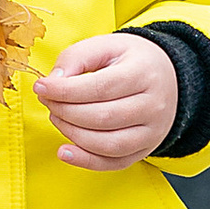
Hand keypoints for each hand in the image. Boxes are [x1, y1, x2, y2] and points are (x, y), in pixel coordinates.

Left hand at [36, 31, 180, 170]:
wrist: (168, 77)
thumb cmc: (132, 61)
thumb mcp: (107, 45)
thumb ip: (77, 57)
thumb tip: (53, 82)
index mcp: (144, 73)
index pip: (101, 87)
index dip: (66, 91)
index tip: (41, 87)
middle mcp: (153, 106)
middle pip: (102, 117)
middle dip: (65, 111)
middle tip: (47, 101)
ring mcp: (152, 132)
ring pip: (107, 144)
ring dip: (72, 134)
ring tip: (56, 117)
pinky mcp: (145, 150)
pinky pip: (113, 163)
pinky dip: (86, 161)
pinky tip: (65, 151)